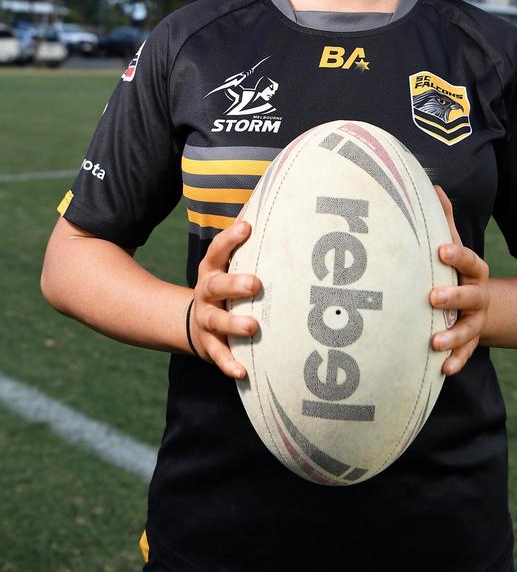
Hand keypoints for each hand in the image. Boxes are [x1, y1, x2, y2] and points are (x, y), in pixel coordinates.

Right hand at [189, 220, 260, 377]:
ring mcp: (206, 320)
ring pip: (216, 322)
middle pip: (216, 286)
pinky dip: (229, 364)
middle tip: (256, 283)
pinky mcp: (211, 345)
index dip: (230, 238)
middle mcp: (206, 293)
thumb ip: (242, 239)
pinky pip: (219, 355)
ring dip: (234, 324)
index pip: (217, 250)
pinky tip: (243, 372)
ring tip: (252, 327)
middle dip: (234, 284)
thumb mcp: (228, 262)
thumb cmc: (225, 283)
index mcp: (212, 269)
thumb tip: (265, 199)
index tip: (247, 227)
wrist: (195, 322)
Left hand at [429, 186, 489, 375]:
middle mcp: (477, 297)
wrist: (487, 306)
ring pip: (467, 329)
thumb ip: (445, 221)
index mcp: (472, 272)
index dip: (456, 255)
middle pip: (470, 296)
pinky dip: (455, 362)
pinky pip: (464, 354)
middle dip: (453, 296)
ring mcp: (475, 321)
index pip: (468, 261)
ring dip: (452, 336)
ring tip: (434, 342)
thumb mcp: (454, 247)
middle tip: (432, 297)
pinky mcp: (469, 342)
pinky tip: (442, 371)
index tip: (440, 250)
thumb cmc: (458, 271)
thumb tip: (433, 185)